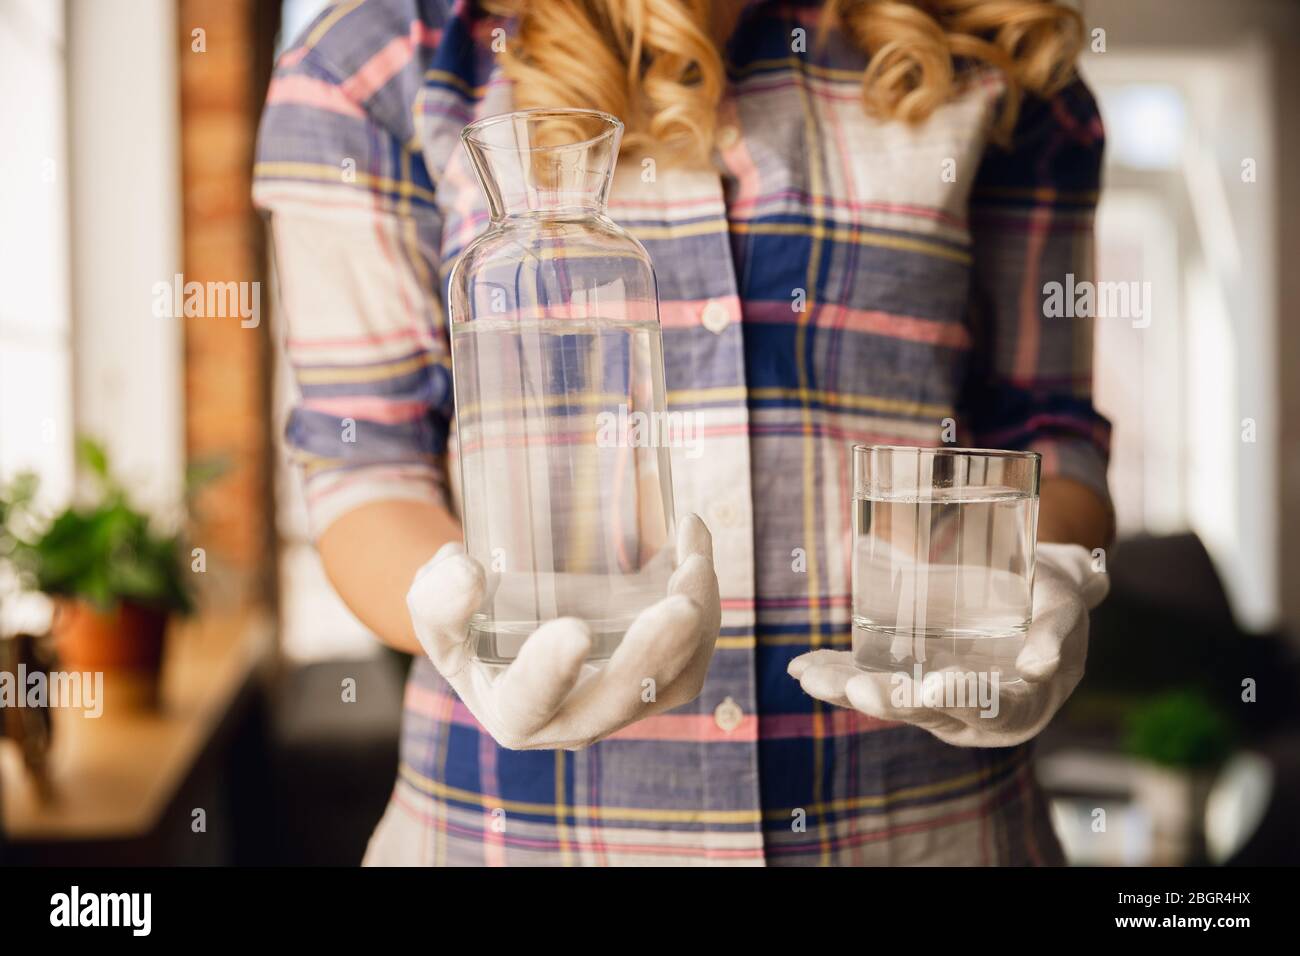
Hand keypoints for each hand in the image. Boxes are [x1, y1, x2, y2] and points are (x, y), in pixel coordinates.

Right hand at [406, 514, 720, 749]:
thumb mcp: (435, 612)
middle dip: (657, 651)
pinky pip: (693, 654)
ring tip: (694, 557)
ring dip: (696, 623)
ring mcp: (623, 706)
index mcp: (514, 712)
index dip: (552, 671)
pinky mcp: (657, 680)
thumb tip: (467, 572)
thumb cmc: (469, 621)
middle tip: (679, 600)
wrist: (509, 625)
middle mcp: (574, 722)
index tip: (573, 629)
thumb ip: (437, 598)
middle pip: (625, 699)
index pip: (532, 702)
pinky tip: (693, 546)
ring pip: (675, 680)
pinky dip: (704, 602)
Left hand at [788, 543, 1108, 746]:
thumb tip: (1038, 666)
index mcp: (1018, 706)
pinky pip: (871, 680)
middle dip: (889, 700)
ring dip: (846, 688)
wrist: (1031, 593)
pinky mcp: (909, 679)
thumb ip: (1054, 634)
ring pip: (889, 699)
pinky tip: (803, 668)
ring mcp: (936, 700)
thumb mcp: (1065, 608)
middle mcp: (972, 714)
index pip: (989, 709)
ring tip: (810, 677)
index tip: (932, 688)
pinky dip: (837, 674)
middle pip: (928, 711)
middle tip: (856, 689)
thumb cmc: (1054, 599)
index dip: (960, 699)